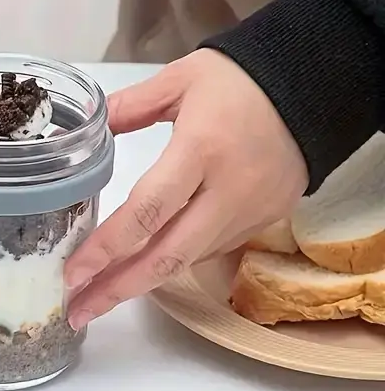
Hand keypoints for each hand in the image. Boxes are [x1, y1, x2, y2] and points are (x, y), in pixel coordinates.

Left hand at [64, 49, 308, 328]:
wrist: (317, 88)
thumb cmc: (242, 79)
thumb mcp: (181, 79)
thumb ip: (131, 106)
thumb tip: (90, 123)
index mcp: (200, 151)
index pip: (147, 212)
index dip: (107, 248)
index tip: (72, 273)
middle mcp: (227, 192)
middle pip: (167, 256)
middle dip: (117, 289)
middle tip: (77, 311)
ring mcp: (250, 213)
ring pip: (188, 260)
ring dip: (141, 281)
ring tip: (99, 295)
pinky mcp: (264, 223)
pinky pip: (210, 251)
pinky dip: (173, 261)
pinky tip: (143, 266)